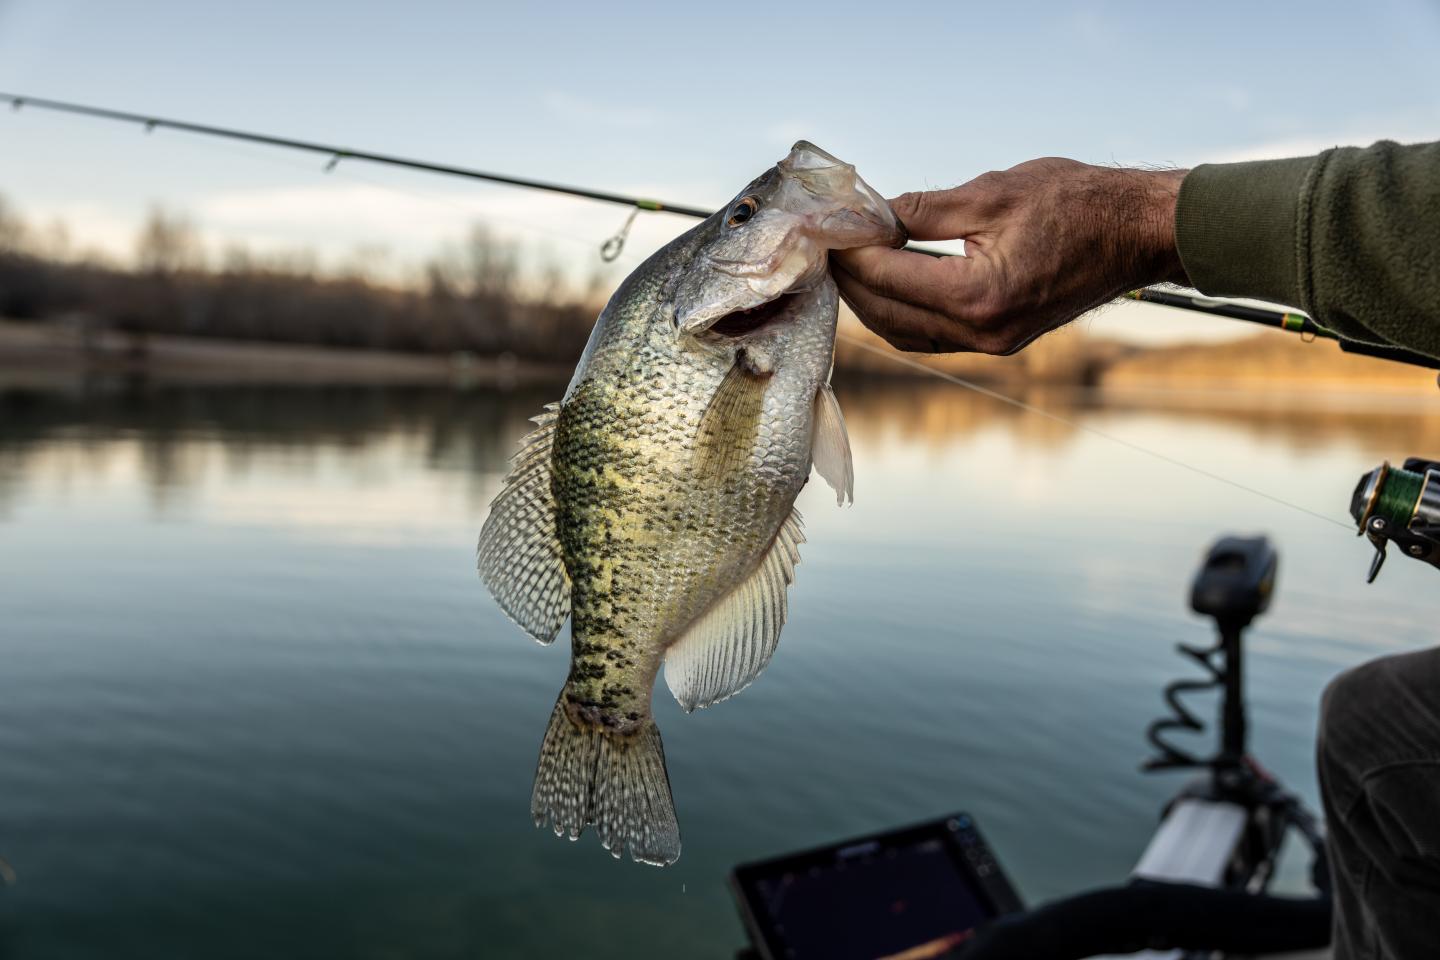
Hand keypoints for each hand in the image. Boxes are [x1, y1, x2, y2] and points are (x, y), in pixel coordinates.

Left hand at [832, 159, 1188, 353]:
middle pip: (887, 316)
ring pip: (906, 334)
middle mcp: (983, 333)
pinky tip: (889, 282)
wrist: (1139, 233)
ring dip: (873, 302)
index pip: (888, 278)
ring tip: (850, 263)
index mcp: (979, 297)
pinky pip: (933, 336)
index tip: (828, 227)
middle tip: (829, 246)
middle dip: (852, 282)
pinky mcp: (1000, 341)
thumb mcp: (993, 192)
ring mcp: (993, 344)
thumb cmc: (1078, 203)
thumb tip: (872, 215)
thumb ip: (924, 209)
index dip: (851, 252)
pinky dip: (903, 313)